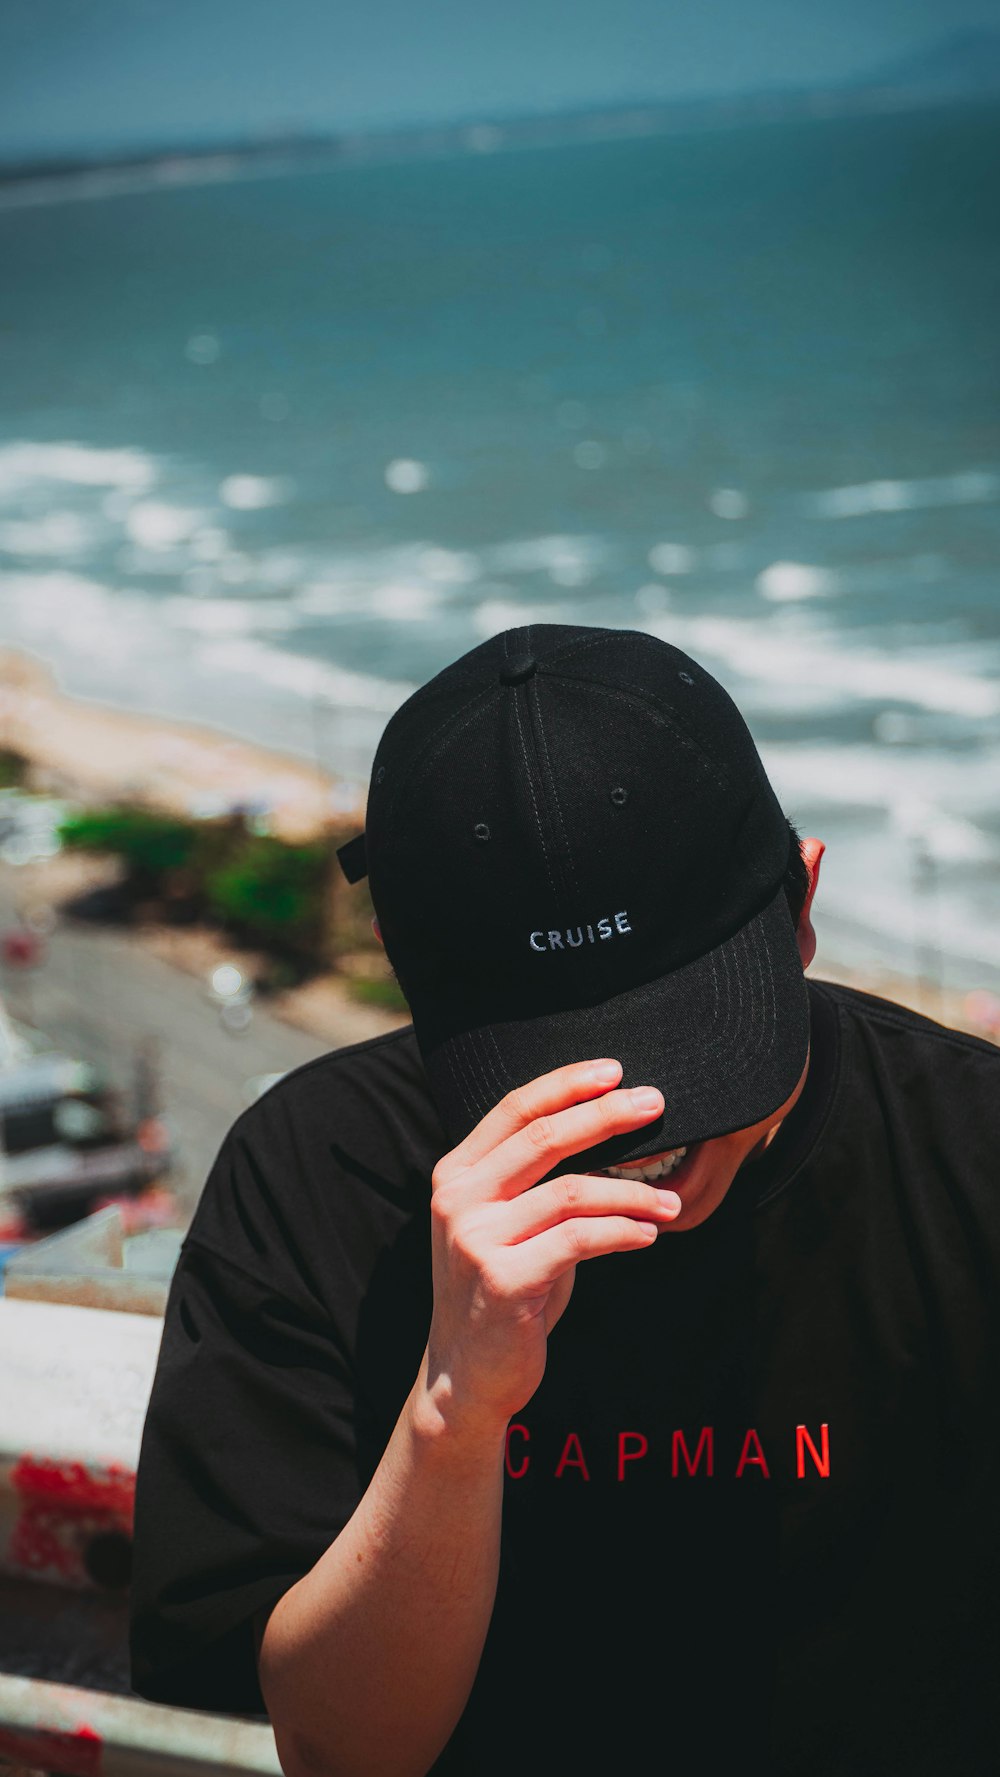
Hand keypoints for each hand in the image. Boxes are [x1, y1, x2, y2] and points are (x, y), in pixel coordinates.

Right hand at [422, 1059, 679, 1437]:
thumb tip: (607, 1132)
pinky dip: (621, 1232)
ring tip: (670, 1203)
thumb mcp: (506, 1224)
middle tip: (656, 1104)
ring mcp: (477, 1238)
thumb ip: (533, 1181)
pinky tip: (648, 1235)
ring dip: (631, 1193)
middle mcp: (458, 1199)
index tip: (615, 1071)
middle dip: (606, 1116)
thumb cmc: (501, 1289)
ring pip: (571, 1192)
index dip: (566, 1084)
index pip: (514, 1109)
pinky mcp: (504, 1279)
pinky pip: (578, 1240)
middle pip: (544, 1137)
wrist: (465, 1374)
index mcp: (457, 1174)